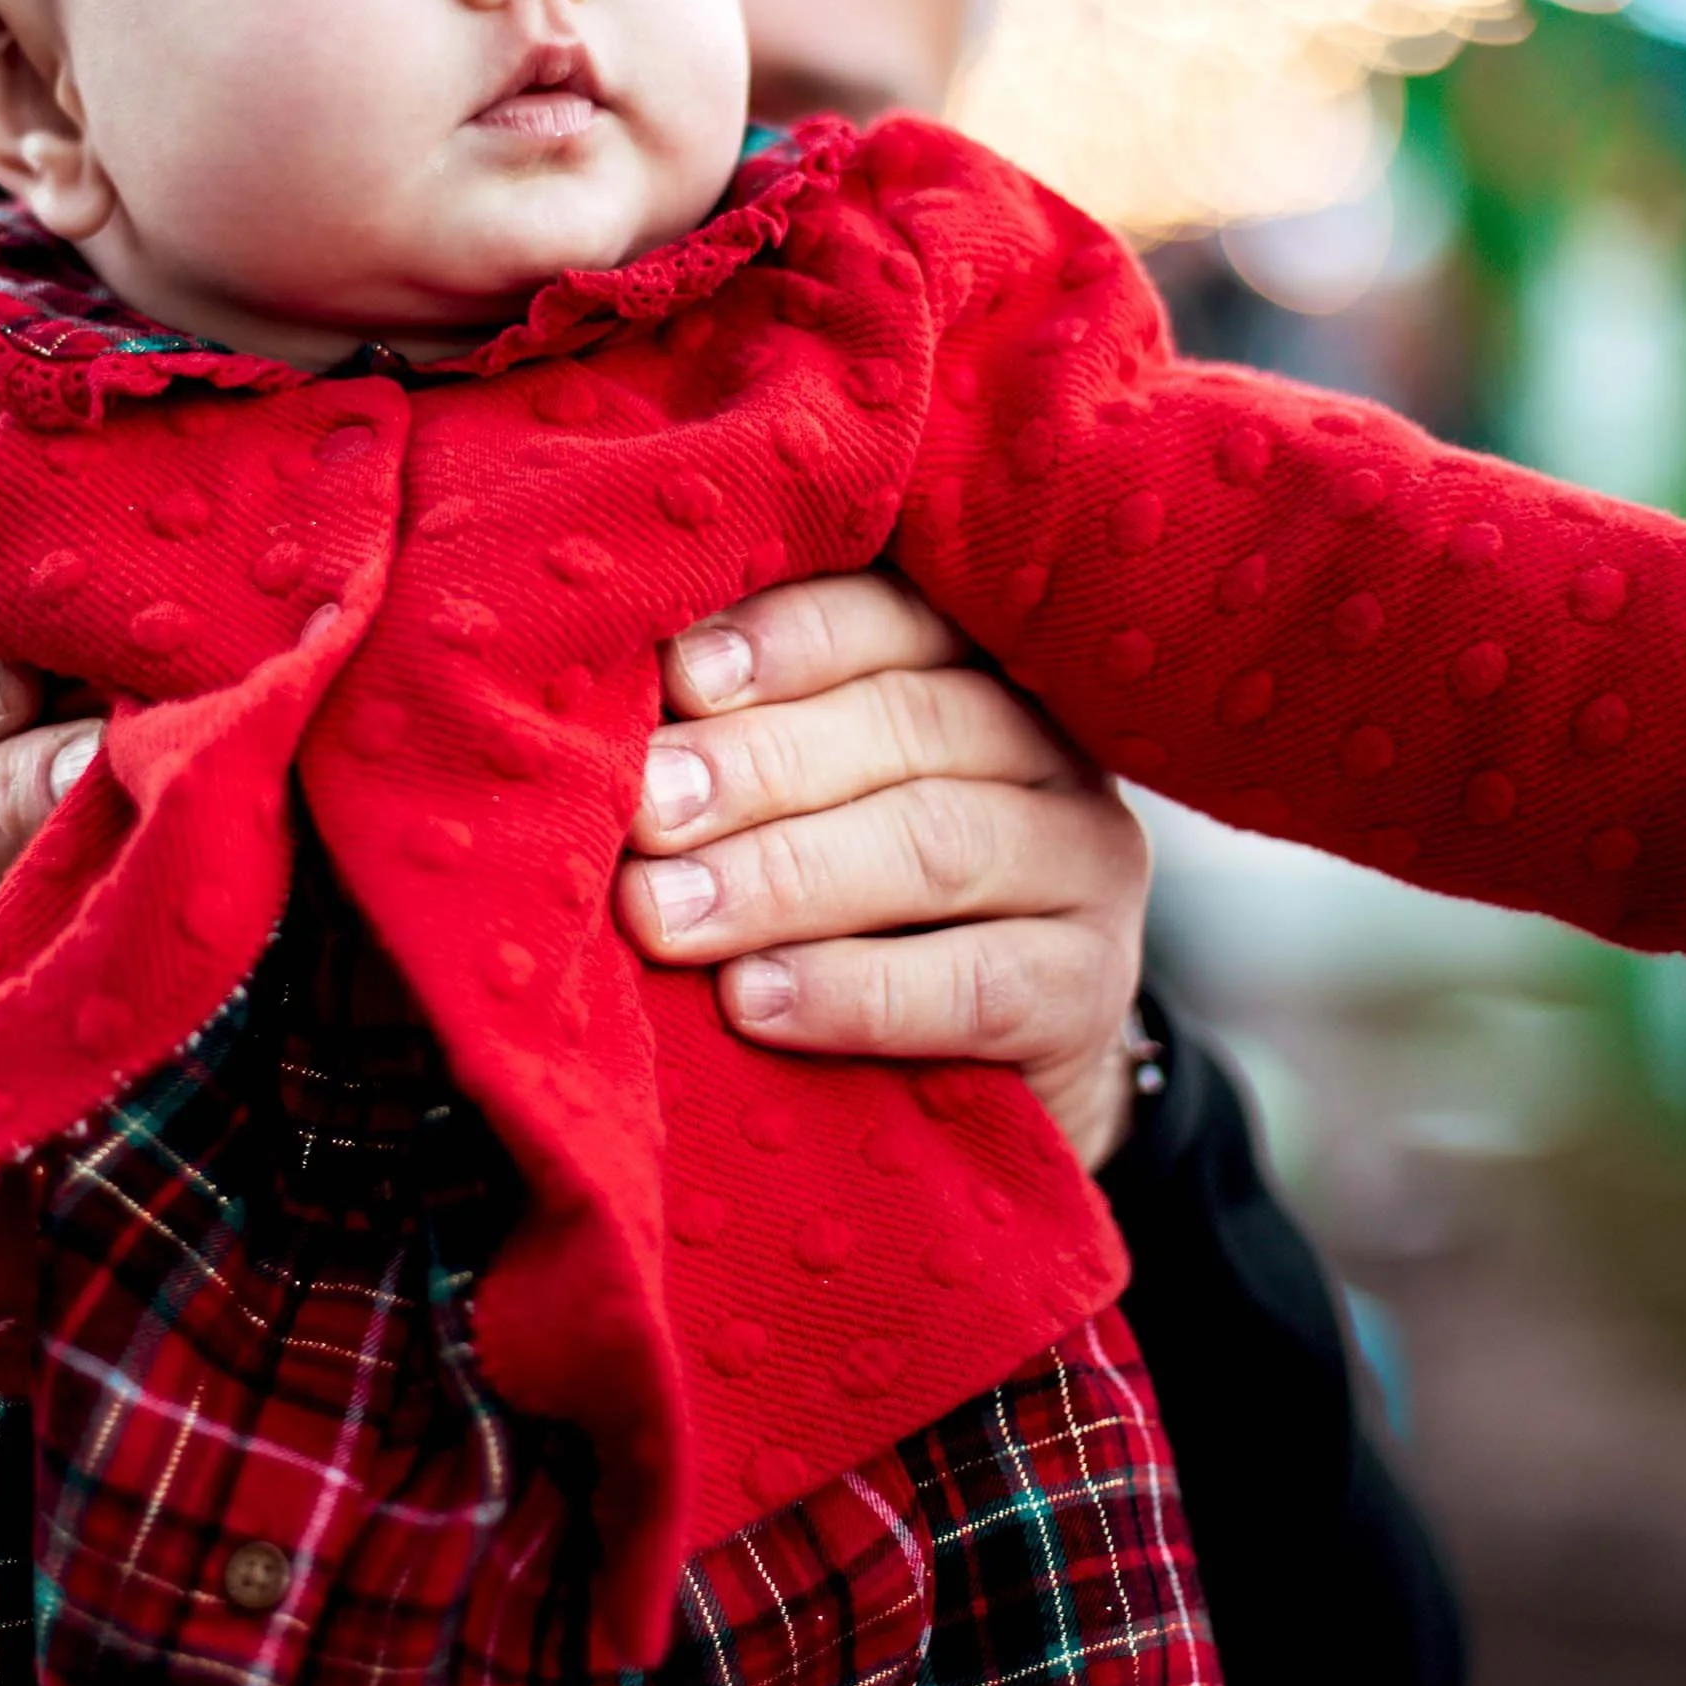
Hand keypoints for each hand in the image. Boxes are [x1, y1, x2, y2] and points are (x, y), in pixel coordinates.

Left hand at [618, 573, 1148, 1169]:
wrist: (975, 1073)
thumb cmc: (839, 905)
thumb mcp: (794, 801)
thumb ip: (730, 738)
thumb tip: (598, 713)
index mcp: (967, 657)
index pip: (890, 611)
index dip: (781, 637)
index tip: (671, 674)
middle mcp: (1044, 738)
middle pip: (905, 722)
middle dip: (756, 764)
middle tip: (643, 808)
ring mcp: (1084, 859)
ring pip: (936, 843)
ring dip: (782, 878)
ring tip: (662, 915)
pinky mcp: (1087, 987)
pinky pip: (977, 983)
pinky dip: (855, 994)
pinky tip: (753, 1002)